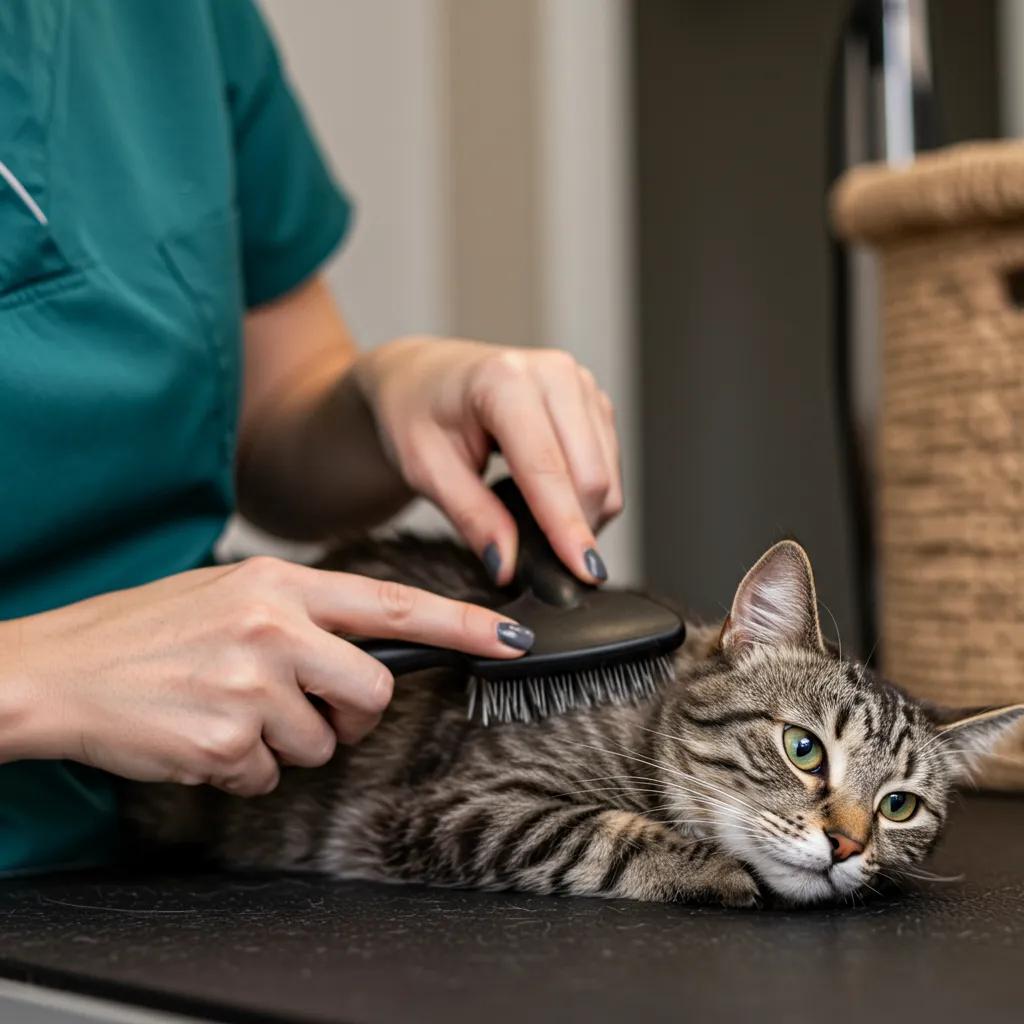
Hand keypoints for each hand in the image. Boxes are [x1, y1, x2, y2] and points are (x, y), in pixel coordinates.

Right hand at [0, 558, 530, 794]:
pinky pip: (271, 774)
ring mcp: (252, 685)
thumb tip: (369, 652)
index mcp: (280, 582)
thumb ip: (303, 615)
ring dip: (288, 742)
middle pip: (375, 690)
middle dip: (352, 713)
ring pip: (323, 741)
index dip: (464, 624)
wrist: (59, 670)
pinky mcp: (227, 740)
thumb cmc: (148, 631)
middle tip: (307, 708)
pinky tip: (203, 735)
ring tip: (231, 713)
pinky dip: (245, 767)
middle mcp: (274, 627)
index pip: (395, 604)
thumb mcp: (231, 593)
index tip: (513, 638)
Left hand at [352, 338, 622, 584]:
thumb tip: (509, 565)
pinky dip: (586, 496)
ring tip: (531, 520)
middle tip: (534, 557)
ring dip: (582, 515)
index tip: (581, 574)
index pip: (547, 467)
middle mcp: (554, 374)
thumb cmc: (417, 414)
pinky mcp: (595, 400)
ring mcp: (581, 384)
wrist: (426, 377)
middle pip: (591, 475)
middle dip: (574, 528)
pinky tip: (547, 496)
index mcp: (504, 381)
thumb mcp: (425, 470)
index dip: (566, 526)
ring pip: (607, 476)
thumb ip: (471, 517)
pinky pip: (609, 466)